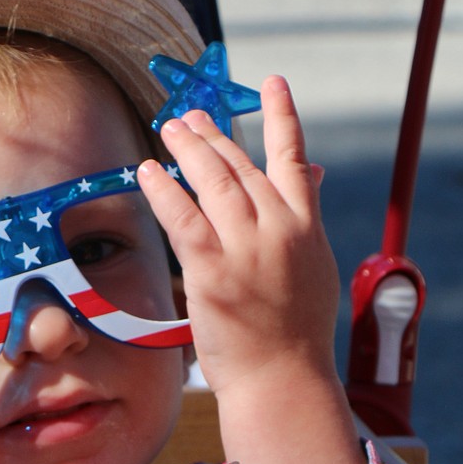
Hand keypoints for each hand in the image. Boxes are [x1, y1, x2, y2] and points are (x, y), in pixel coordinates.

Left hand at [137, 75, 339, 411]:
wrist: (282, 381)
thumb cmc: (295, 334)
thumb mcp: (314, 270)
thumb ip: (307, 218)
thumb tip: (311, 174)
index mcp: (307, 228)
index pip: (295, 159)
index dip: (282, 116)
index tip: (272, 82)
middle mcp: (279, 230)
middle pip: (242, 166)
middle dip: (213, 135)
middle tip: (190, 114)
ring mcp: (246, 250)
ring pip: (212, 183)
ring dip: (188, 148)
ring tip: (170, 126)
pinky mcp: (213, 272)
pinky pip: (182, 219)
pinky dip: (164, 190)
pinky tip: (148, 170)